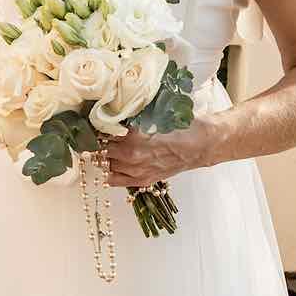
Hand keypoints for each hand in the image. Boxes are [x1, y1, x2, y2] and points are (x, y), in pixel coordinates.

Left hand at [102, 120, 216, 189]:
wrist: (202, 145)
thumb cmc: (182, 125)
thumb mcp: (154, 114)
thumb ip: (130, 117)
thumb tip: (110, 113)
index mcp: (134, 136)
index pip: (101, 132)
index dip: (96, 126)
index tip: (93, 121)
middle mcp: (132, 156)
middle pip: (100, 149)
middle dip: (98, 140)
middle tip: (98, 132)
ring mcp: (136, 171)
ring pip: (105, 164)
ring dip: (104, 155)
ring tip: (109, 145)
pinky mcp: (142, 181)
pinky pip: (113, 180)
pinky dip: (109, 170)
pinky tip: (113, 162)